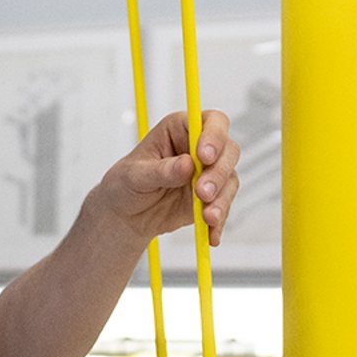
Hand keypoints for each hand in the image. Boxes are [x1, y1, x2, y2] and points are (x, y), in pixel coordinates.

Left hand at [91, 109, 240, 247]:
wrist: (126, 215)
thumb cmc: (126, 184)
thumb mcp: (135, 175)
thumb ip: (161, 170)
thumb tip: (186, 164)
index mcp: (180, 129)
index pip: (210, 122)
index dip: (213, 135)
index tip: (204, 157)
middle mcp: (199, 148)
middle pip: (227, 150)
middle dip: (219, 173)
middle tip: (203, 192)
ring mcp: (208, 173)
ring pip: (230, 179)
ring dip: (222, 199)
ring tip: (207, 217)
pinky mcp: (211, 198)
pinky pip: (224, 207)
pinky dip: (219, 221)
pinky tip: (211, 235)